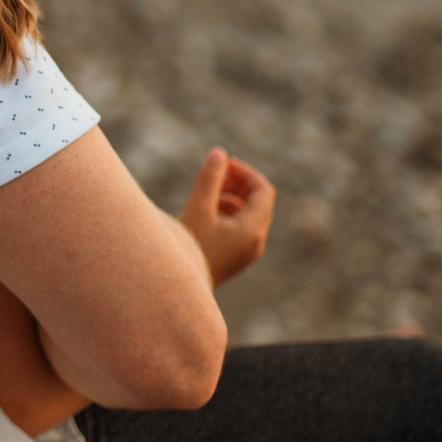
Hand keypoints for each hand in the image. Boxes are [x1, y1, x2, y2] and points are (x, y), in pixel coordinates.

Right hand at [178, 147, 275, 284]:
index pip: (263, 191)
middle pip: (258, 203)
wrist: (179, 287)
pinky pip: (240, 229)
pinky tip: (205, 212)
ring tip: (207, 192)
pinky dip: (227, 215)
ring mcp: (246, 252)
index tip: (225, 164)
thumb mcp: (197, 208)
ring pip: (248, 216)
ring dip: (231, 199)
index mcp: (252, 230)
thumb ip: (210, 178)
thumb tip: (219, 153)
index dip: (246, 173)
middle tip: (217, 173)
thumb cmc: (188, 247)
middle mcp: (255, 242)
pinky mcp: (235, 258)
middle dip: (238, 184)